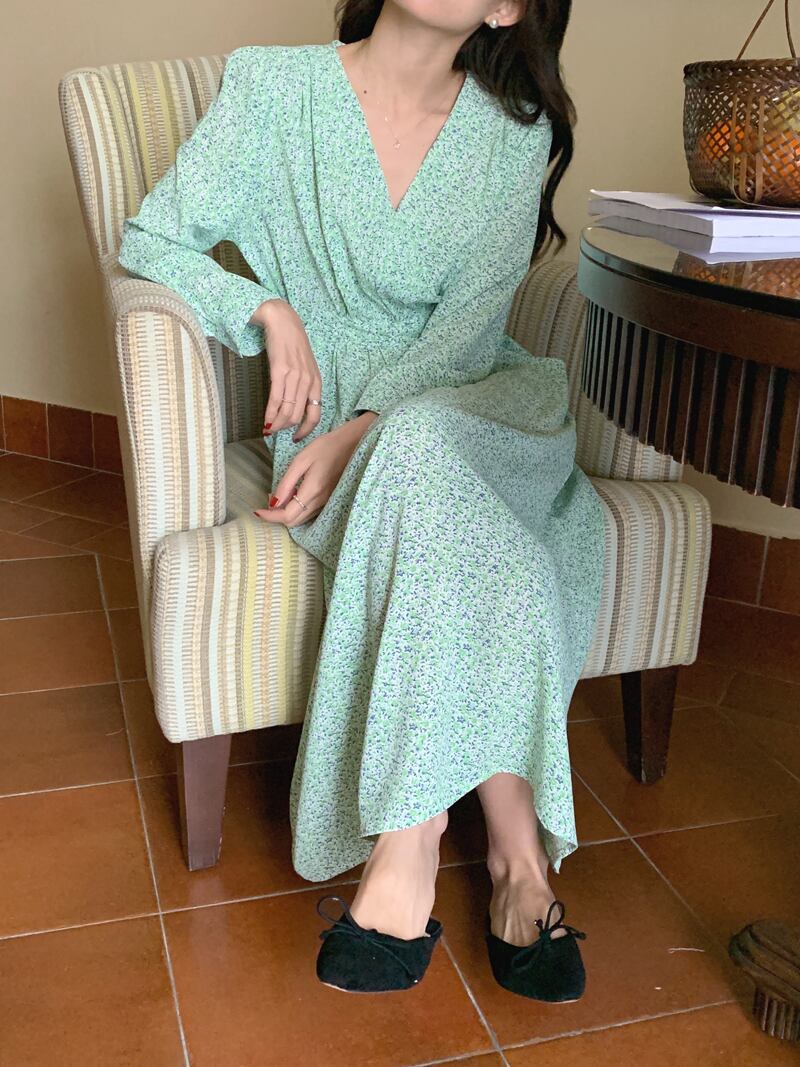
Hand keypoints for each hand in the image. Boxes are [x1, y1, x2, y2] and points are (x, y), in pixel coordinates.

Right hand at [249, 299, 322, 441]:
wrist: (282, 321)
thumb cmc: (292, 343)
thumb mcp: (305, 366)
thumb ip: (304, 385)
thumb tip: (295, 406)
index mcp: (316, 382)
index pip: (315, 414)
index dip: (306, 430)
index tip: (296, 437)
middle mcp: (308, 382)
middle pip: (298, 416)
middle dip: (286, 428)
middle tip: (276, 432)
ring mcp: (294, 377)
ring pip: (287, 411)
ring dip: (277, 424)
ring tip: (269, 429)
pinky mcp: (279, 372)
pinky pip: (275, 400)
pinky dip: (270, 414)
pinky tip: (265, 421)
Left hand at [253, 413, 378, 527]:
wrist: (353, 444)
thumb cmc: (326, 447)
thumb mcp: (301, 460)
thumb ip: (286, 483)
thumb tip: (273, 502)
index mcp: (312, 490)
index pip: (287, 515)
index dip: (270, 516)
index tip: (257, 511)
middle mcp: (320, 501)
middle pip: (293, 521)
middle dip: (276, 516)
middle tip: (267, 501)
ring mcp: (326, 502)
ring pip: (301, 519)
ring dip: (286, 513)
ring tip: (278, 496)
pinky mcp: (329, 499)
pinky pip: (309, 512)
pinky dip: (297, 509)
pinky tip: (293, 495)